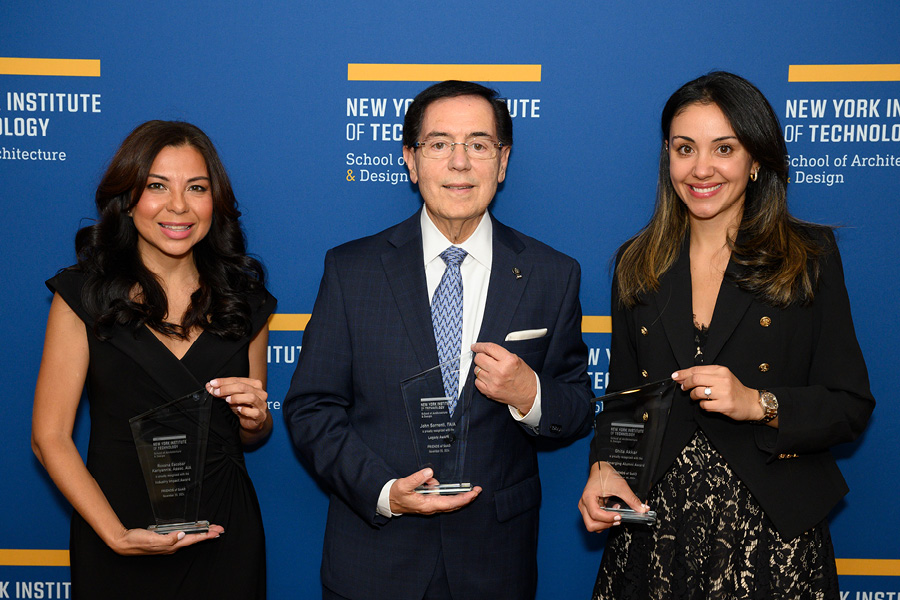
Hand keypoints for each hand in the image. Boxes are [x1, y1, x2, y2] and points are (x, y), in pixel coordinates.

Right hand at [109, 524, 224, 555]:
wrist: (124, 542)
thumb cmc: (137, 540)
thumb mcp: (153, 539)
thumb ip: (168, 539)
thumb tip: (182, 535)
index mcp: (172, 545)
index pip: (193, 539)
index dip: (206, 535)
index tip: (217, 531)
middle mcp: (172, 545)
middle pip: (194, 539)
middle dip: (208, 534)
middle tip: (220, 529)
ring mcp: (168, 543)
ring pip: (189, 537)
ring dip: (201, 533)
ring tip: (211, 529)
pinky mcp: (164, 539)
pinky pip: (181, 536)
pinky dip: (190, 533)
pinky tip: (192, 531)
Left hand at [206, 377, 269, 432]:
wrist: (253, 421)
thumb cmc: (243, 406)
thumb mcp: (232, 397)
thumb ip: (223, 391)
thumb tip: (209, 386)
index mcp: (254, 384)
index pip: (238, 380)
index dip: (224, 381)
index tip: (213, 383)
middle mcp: (260, 393)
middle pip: (243, 387)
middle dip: (227, 389)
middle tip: (216, 392)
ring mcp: (262, 404)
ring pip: (251, 397)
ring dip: (237, 398)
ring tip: (227, 400)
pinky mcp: (261, 416)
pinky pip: (255, 412)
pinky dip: (245, 410)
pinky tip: (239, 410)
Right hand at [388, 468, 481, 514]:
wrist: (389, 501)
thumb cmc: (396, 495)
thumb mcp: (403, 484)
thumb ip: (416, 478)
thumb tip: (429, 472)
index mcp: (428, 505)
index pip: (450, 503)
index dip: (463, 499)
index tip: (473, 494)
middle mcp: (432, 507)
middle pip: (454, 504)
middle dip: (466, 497)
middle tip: (477, 489)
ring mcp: (432, 505)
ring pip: (448, 500)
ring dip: (448, 490)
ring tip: (428, 480)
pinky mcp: (430, 502)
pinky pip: (441, 496)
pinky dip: (441, 489)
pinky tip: (428, 482)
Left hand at [470, 342, 536, 414]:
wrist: (530, 395)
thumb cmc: (524, 377)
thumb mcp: (516, 360)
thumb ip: (500, 354)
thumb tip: (484, 351)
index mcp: (509, 361)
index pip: (489, 348)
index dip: (479, 346)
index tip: (475, 346)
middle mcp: (500, 371)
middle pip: (479, 358)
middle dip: (480, 357)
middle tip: (485, 359)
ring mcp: (494, 382)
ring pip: (476, 370)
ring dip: (481, 369)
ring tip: (490, 371)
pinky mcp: (490, 392)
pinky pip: (477, 382)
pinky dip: (481, 379)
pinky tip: (489, 379)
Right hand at [579, 462, 647, 532]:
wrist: (600, 469)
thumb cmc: (605, 475)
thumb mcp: (620, 486)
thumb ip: (631, 499)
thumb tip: (643, 509)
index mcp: (588, 497)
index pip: (595, 514)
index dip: (608, 518)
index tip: (619, 516)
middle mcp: (584, 504)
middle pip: (591, 524)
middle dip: (605, 525)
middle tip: (617, 520)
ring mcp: (586, 508)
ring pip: (592, 525)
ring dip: (605, 525)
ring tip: (615, 516)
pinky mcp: (590, 509)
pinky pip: (595, 521)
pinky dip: (604, 521)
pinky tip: (612, 513)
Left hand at [671, 366, 762, 421]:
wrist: (751, 402)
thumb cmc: (734, 390)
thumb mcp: (723, 377)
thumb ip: (705, 375)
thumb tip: (683, 377)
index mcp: (721, 370)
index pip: (697, 369)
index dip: (683, 373)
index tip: (675, 376)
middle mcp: (723, 380)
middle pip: (695, 379)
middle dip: (685, 384)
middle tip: (683, 388)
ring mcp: (724, 393)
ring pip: (698, 392)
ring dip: (693, 396)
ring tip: (696, 397)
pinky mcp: (724, 405)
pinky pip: (704, 405)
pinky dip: (702, 405)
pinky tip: (707, 404)